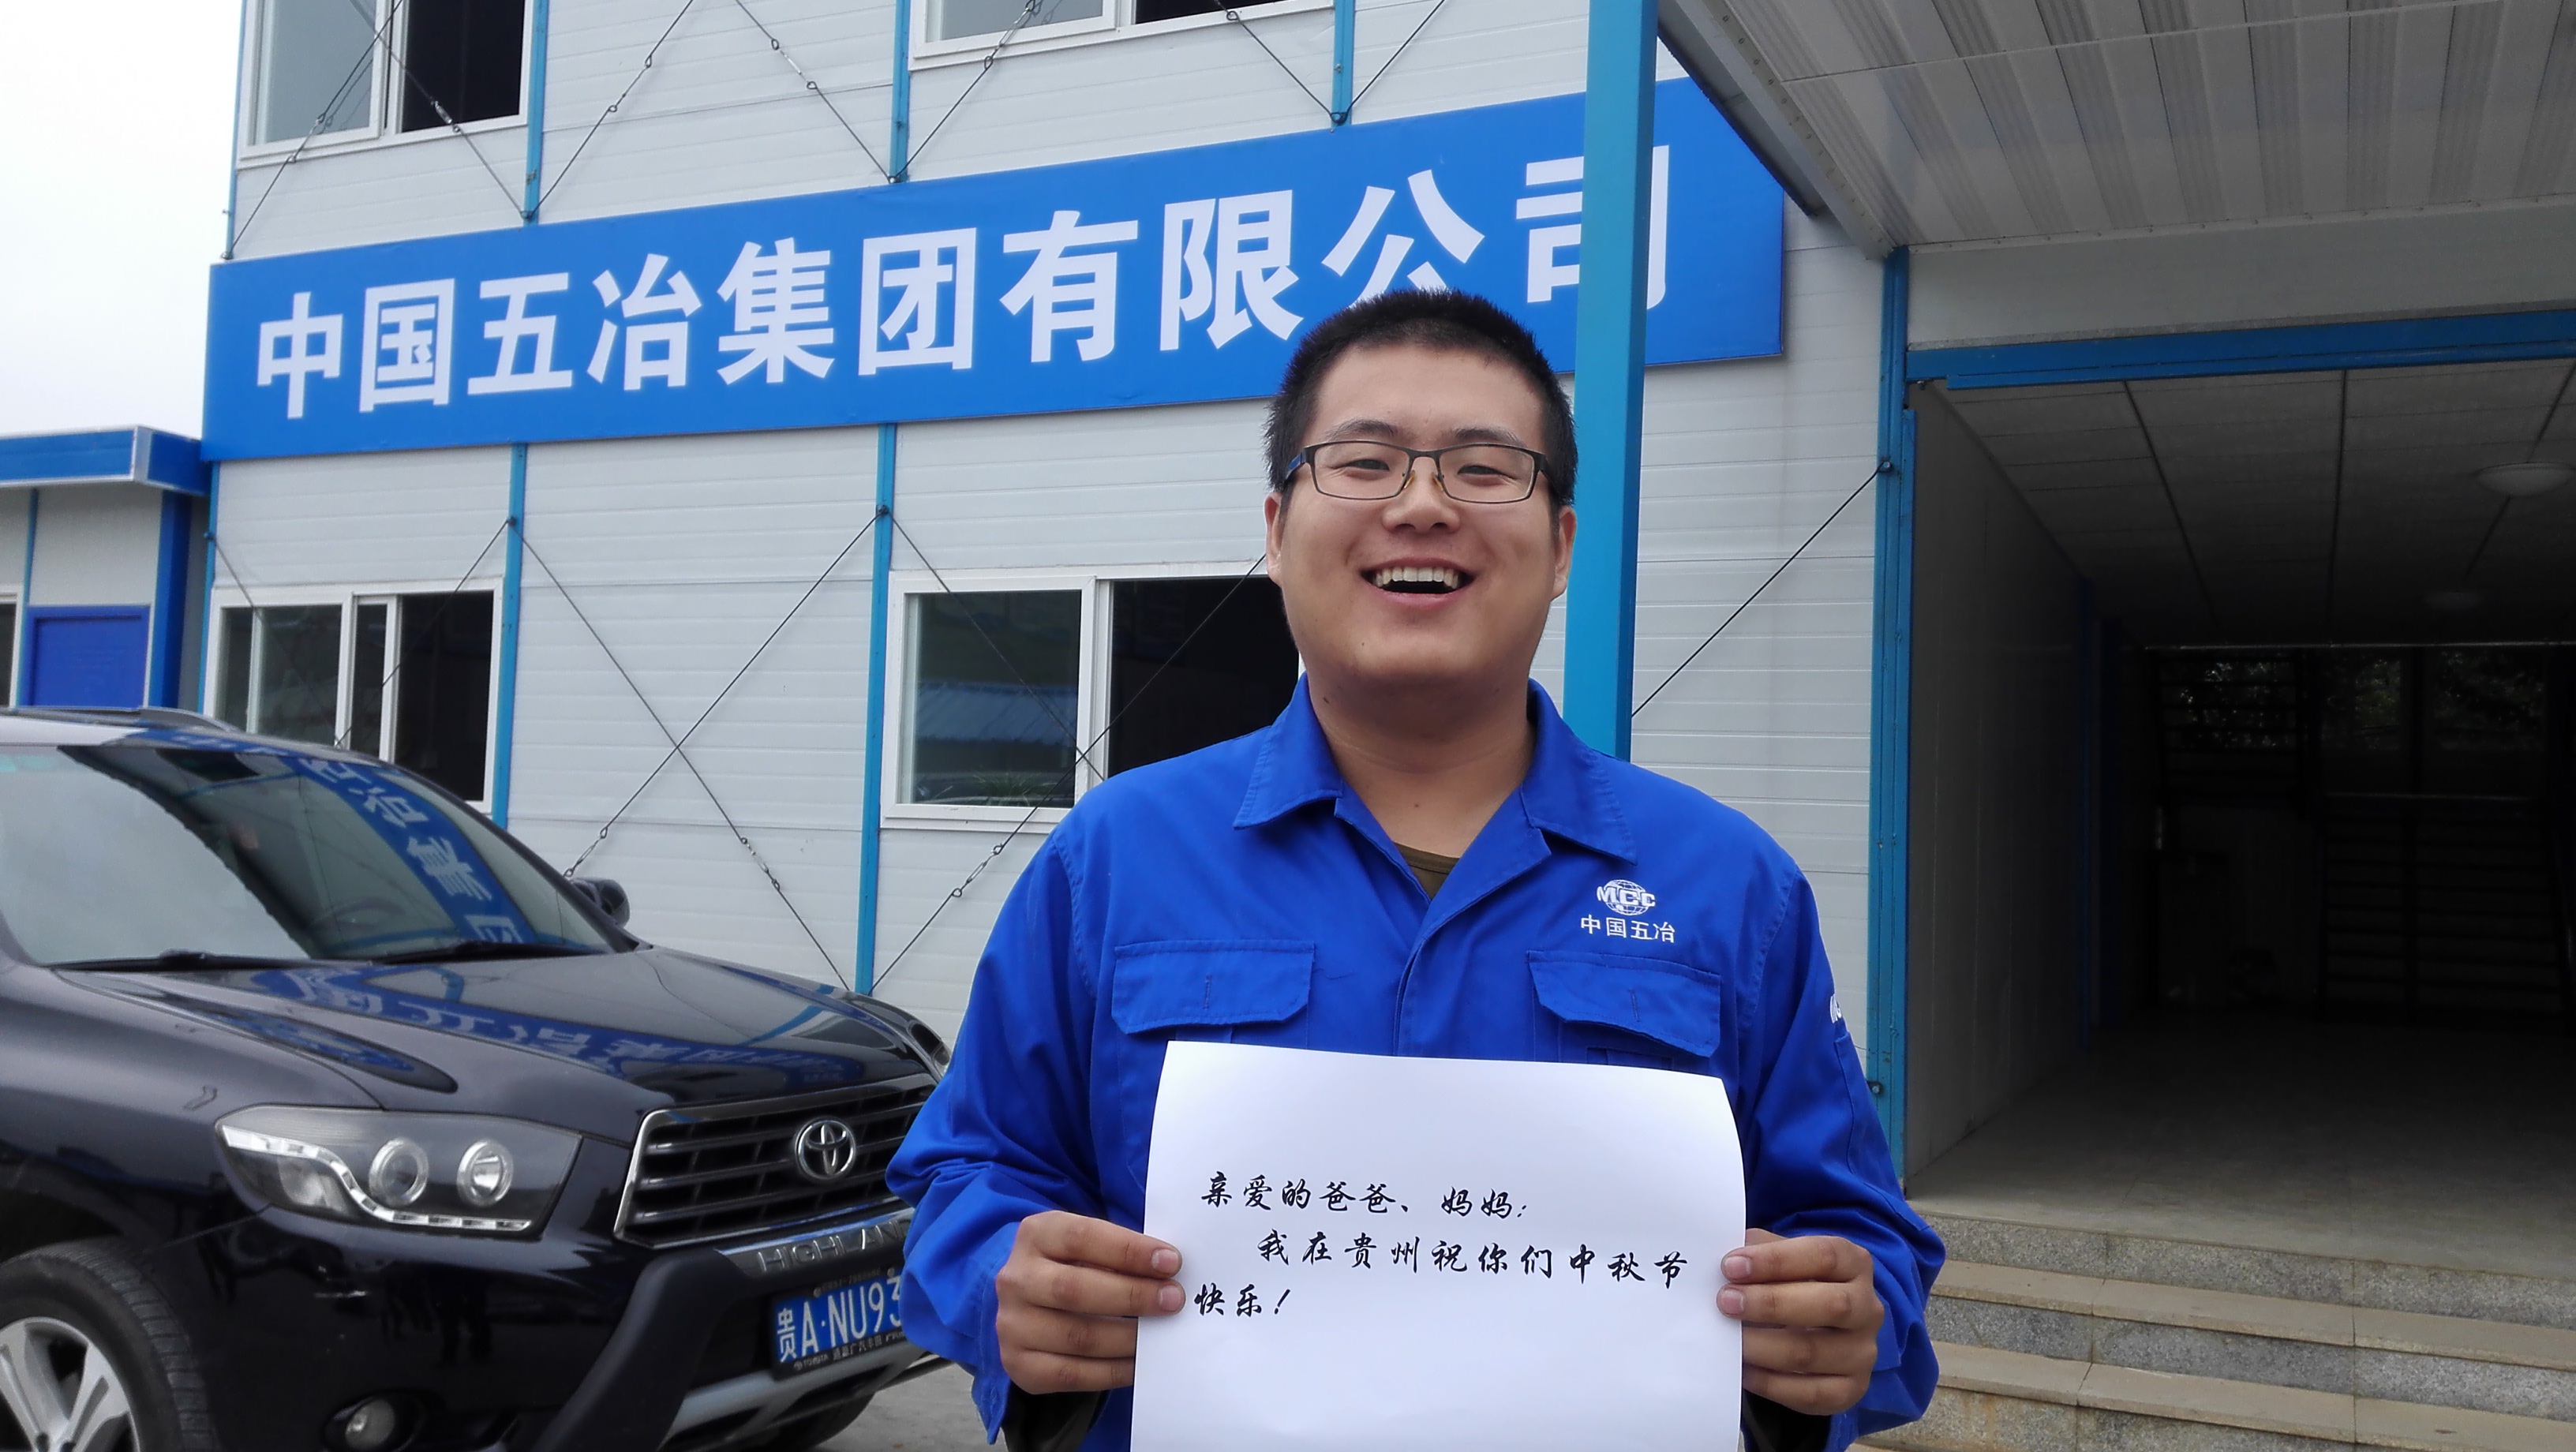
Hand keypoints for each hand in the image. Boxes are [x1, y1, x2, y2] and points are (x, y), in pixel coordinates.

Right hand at [995, 1211, 1183, 1393]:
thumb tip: (1168, 1272)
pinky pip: (1073, 1374)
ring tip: (1161, 1335)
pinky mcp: (1019, 1365)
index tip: (1170, 1262)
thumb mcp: (1088, 1245)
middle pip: (1074, 1290)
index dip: (1128, 1250)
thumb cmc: (1074, 1267)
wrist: (1028, 1304)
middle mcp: (1016, 1279)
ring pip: (1077, 1337)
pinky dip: (1113, 1371)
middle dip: (1132, 1296)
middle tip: (1172, 1300)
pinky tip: (1139, 1363)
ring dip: (1128, 1338)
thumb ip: (1120, 1252)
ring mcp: (1012, 1325)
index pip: (1082, 1238)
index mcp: (1035, 1235)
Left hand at [1720, 1228, 1882, 1415]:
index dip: (1777, 1260)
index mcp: (1854, 1264)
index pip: (1825, 1256)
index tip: (1731, 1266)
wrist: (1816, 1331)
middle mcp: (1867, 1308)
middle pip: (1831, 1305)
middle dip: (1771, 1304)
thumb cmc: (1792, 1284)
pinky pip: (1810, 1393)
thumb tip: (1725, 1257)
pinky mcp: (1850, 1390)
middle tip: (1726, 1302)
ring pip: (1814, 1352)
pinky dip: (1770, 1383)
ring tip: (1729, 1340)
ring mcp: (1862, 1353)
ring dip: (1764, 1346)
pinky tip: (1743, 1370)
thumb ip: (1758, 1251)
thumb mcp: (1781, 1258)